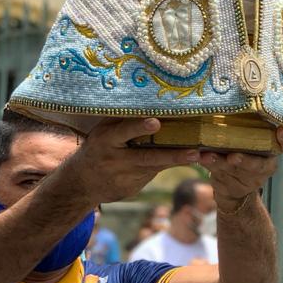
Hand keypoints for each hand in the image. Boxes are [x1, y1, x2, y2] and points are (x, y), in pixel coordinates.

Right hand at [61, 118, 199, 203]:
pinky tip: (193, 160)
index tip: (155, 122)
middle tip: (194, 151)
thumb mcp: (102, 131)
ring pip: (157, 167)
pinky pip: (155, 173)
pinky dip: (172, 166)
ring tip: (201, 156)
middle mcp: (117, 160)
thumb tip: (144, 95)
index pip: (124, 132)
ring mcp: (126, 176)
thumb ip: (121, 118)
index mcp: (106, 141)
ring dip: (179, 161)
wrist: (81, 183)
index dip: (139, 127)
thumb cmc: (97, 146)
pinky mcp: (134, 187)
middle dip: (171, 154)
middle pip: (147, 157)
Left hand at [200, 128, 282, 211]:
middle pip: (257, 165)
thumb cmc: (245, 153)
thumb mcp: (253, 141)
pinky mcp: (231, 186)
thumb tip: (238, 97)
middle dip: (245, 161)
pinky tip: (198, 157)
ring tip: (208, 156)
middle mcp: (263, 167)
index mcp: (272, 152)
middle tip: (234, 157)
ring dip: (218, 162)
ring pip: (232, 170)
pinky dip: (207, 164)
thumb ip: (252, 127)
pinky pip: (217, 174)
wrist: (235, 189)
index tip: (282, 131)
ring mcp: (247, 179)